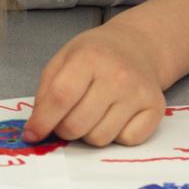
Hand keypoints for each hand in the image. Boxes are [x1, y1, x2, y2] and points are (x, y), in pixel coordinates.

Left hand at [25, 24, 164, 146]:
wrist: (137, 46)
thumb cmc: (95, 54)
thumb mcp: (63, 60)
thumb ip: (46, 92)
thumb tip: (35, 129)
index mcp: (89, 58)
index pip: (60, 97)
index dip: (43, 121)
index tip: (32, 134)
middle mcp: (117, 75)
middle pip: (78, 124)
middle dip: (64, 129)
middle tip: (66, 118)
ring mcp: (139, 93)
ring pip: (100, 138)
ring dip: (89, 133)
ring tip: (92, 113)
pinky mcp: (155, 108)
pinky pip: (127, 141)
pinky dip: (116, 135)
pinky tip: (115, 116)